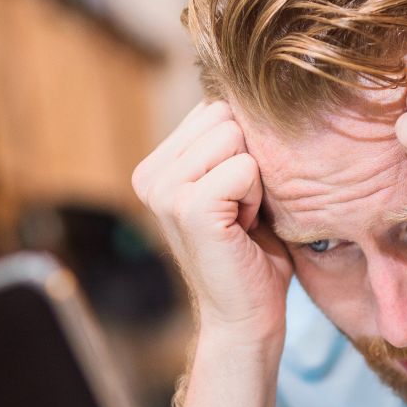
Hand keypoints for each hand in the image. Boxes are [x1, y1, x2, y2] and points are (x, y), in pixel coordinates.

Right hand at [133, 100, 291, 343]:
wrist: (247, 317)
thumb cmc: (252, 253)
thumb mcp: (235, 185)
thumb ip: (228, 142)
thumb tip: (247, 89)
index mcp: (156, 165)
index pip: (214, 109)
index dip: (242, 150)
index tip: (236, 198)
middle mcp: (150, 175)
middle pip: (224, 116)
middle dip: (248, 160)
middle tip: (241, 210)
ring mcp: (164, 191)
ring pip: (235, 137)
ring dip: (254, 180)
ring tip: (241, 218)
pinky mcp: (188, 208)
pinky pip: (244, 168)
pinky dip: (256, 198)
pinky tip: (243, 228)